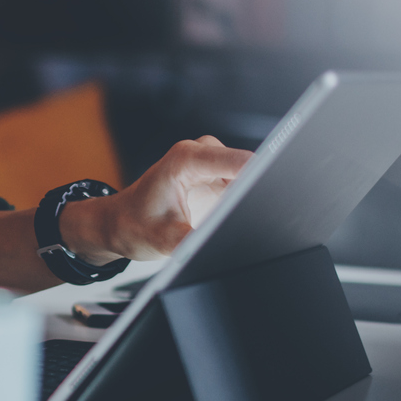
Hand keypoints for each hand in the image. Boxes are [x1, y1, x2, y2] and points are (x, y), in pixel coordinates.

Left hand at [61, 137, 254, 260]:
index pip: (241, 161)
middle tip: (260, 220)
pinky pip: (245, 185)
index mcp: (186, 158)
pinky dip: (247, 201)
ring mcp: (210, 163)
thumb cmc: (134, 226)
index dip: (266, 177)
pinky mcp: (216, 176)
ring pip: (251, 176)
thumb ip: (198, 241)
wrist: (120, 224)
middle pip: (250, 166)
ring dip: (254, 198)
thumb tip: (227, 247)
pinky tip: (235, 218)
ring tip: (236, 221)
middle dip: (260, 192)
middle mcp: (200, 153)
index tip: (280, 195)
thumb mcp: (166, 241)